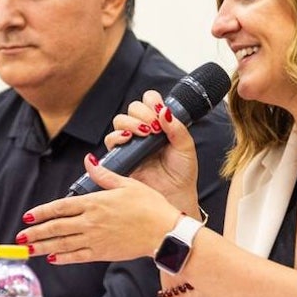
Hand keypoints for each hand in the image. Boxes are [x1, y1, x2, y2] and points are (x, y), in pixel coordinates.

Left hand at [21, 165, 184, 265]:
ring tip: (27, 250)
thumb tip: (88, 161)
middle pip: (56, 227)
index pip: (61, 207)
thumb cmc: (150, 205)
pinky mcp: (103, 253)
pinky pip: (78, 256)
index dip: (43, 212)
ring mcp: (95, 239)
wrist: (164, 231)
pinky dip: (63, 258)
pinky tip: (52, 258)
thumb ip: (104, 175)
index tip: (29, 216)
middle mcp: (91, 222)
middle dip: (36, 232)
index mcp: (95, 202)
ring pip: (63, 244)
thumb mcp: (127, 184)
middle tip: (20, 236)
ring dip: (43, 247)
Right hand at [102, 90, 201, 212]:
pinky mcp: (121, 156)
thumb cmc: (182, 173)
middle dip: (142, 113)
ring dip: (131, 123)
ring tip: (144, 134)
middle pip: (132, 108)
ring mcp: (131, 143)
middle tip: (153, 127)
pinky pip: (111, 140)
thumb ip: (177, 128)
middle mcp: (144, 131)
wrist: (175, 196)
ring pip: (120, 120)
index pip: (149, 100)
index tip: (159, 113)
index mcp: (160, 124)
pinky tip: (128, 139)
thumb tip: (164, 111)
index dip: (152, 101)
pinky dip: (117, 136)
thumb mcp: (185, 147)